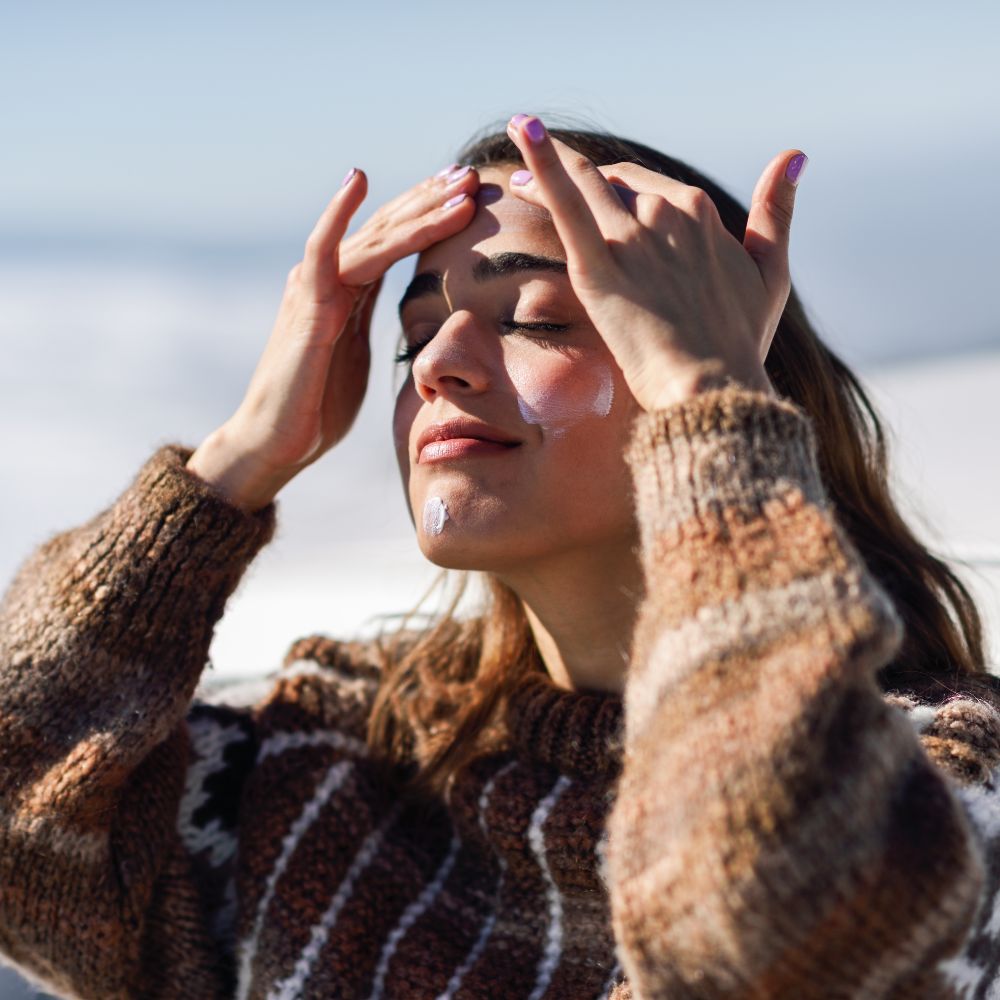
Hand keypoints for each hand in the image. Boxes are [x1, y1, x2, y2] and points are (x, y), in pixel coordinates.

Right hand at [187, 165, 479, 510]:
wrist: (276, 442)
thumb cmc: (317, 406)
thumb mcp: (357, 355)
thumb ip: (371, 324)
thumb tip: (404, 318)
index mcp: (348, 290)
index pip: (395, 241)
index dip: (431, 215)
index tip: (470, 194)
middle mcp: (330, 278)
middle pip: (388, 228)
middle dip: (432, 199)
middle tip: (471, 173)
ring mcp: (315, 288)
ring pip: (373, 237)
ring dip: (417, 209)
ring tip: (455, 184)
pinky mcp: (306, 307)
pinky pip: (323, 252)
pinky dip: (338, 214)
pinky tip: (358, 180)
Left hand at [504, 115, 805, 411]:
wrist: (712, 387)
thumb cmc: (740, 342)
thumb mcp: (770, 273)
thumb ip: (777, 213)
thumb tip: (793, 156)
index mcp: (700, 212)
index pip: (647, 186)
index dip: (616, 184)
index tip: (593, 188)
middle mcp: (666, 213)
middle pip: (611, 183)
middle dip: (576, 175)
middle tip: (534, 176)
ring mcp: (631, 237)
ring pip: (583, 184)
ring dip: (547, 164)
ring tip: (517, 154)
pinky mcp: (598, 267)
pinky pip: (566, 203)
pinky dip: (543, 163)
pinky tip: (522, 129)